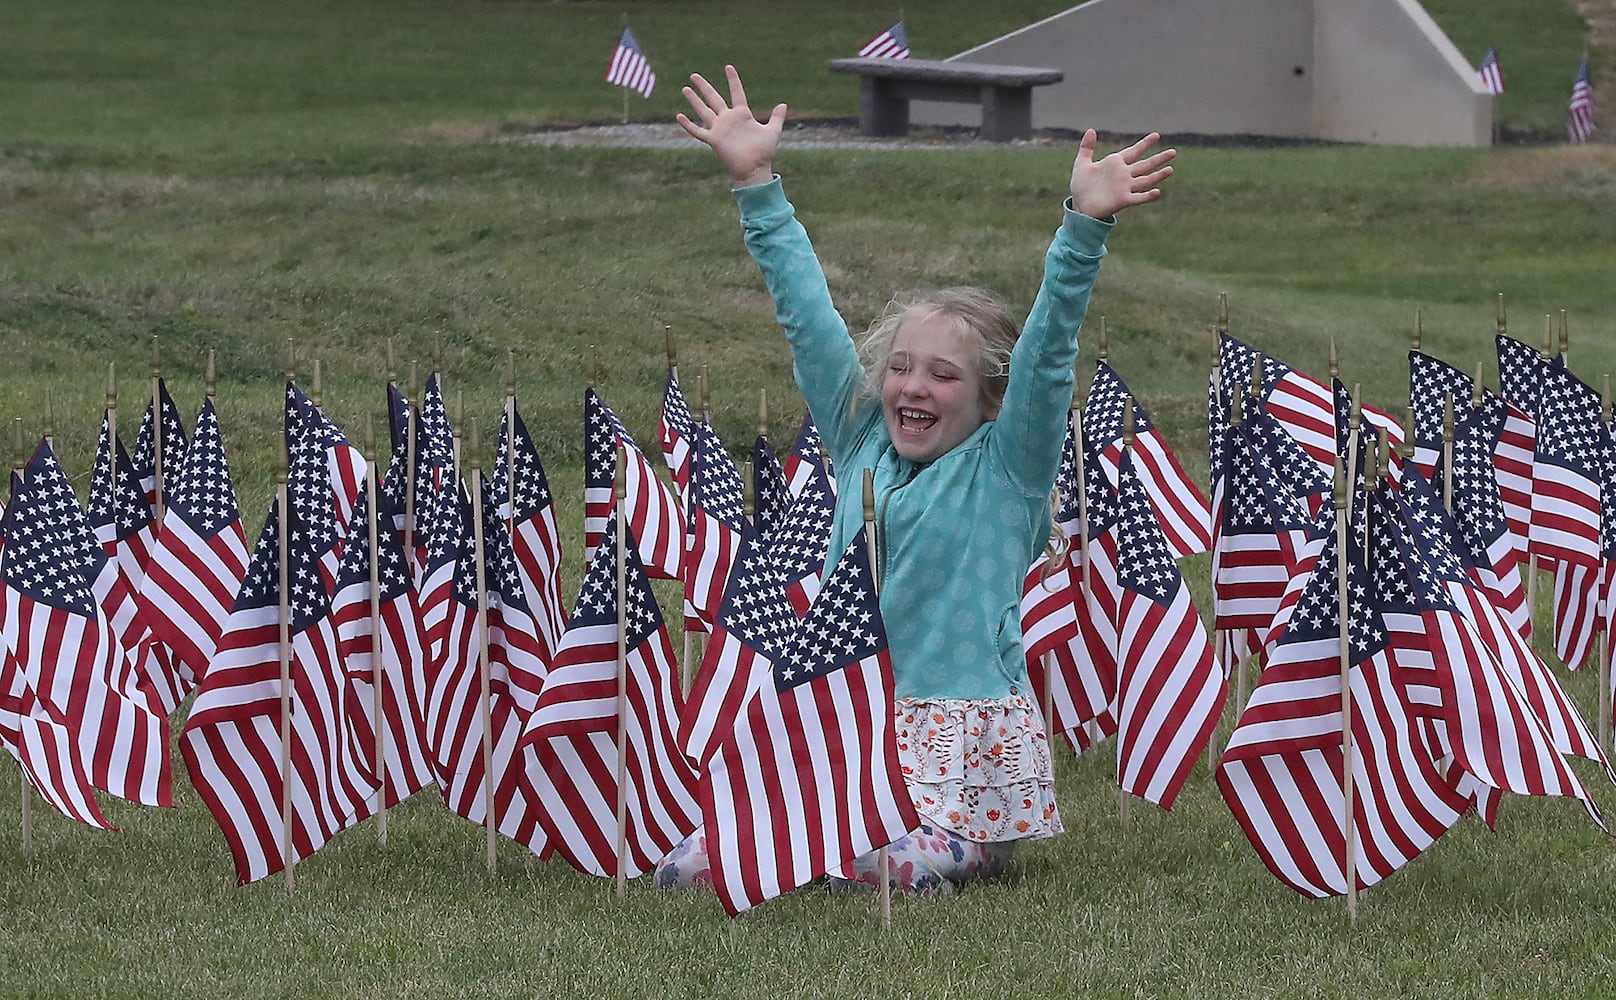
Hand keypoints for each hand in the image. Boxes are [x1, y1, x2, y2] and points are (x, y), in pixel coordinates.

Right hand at [675, 65, 787, 187]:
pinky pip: (698, 131)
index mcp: (742, 115)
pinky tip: (678, 116)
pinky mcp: (714, 140)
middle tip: (694, 75)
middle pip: (714, 98)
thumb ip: (777, 117)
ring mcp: (720, 129)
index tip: (728, 67)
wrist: (755, 169)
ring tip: (685, 88)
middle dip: (704, 87)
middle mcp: (728, 119)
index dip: (733, 80)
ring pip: (703, 111)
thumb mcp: (772, 131)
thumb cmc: (764, 152)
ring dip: (694, 100)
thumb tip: (783, 104)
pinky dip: (688, 125)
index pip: (736, 93)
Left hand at [1069, 130, 1175, 218]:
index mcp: (1115, 164)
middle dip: (1159, 158)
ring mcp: (1125, 188)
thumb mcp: (1081, 164)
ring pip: (1145, 180)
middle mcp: (1123, 175)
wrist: (1079, 206)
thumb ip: (1087, 148)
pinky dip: (1147, 196)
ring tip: (1170, 169)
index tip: (1156, 135)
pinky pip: (1138, 198)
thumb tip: (1091, 129)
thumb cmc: (1081, 186)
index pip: (1133, 151)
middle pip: (1145, 165)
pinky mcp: (1123, 200)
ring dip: (1158, 175)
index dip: (1144, 144)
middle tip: (1173, 152)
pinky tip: (1157, 192)